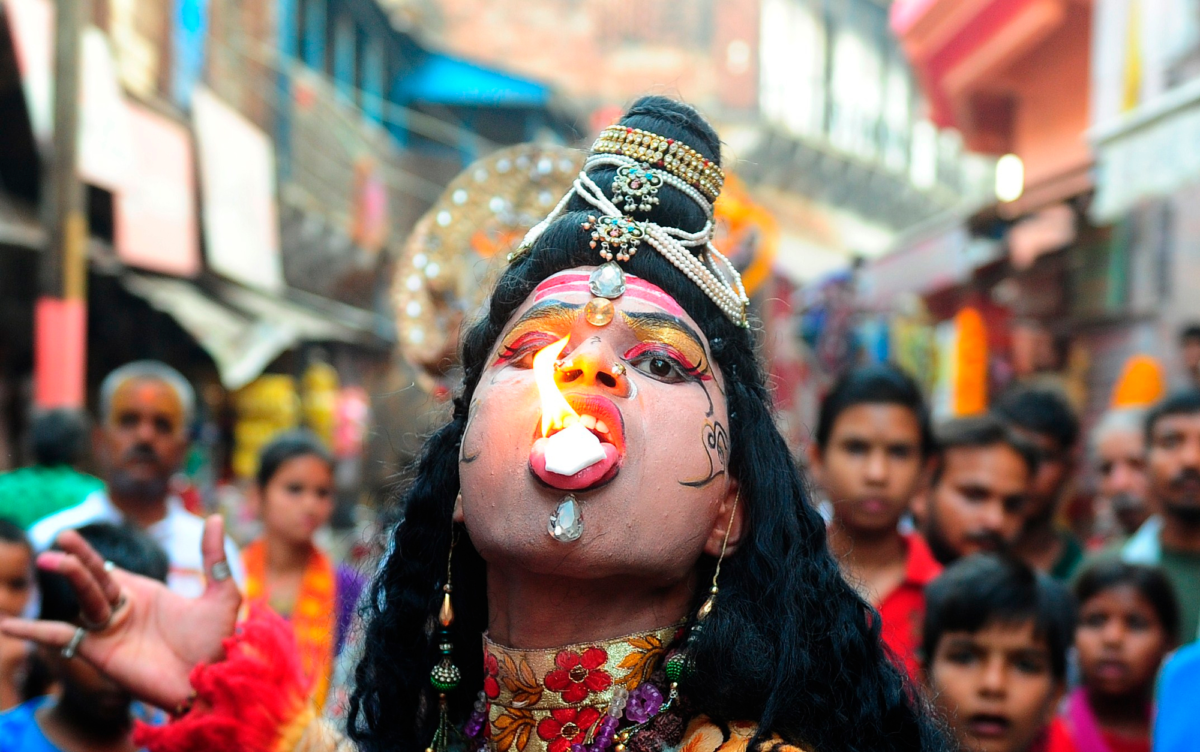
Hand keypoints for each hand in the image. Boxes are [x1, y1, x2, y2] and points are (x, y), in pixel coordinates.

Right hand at [0, 516, 240, 710]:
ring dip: (70, 578)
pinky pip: (60, 637)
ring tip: (50, 558)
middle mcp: (124, 611)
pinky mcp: (100, 652)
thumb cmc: (218, 644)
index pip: (110, 570)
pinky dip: (32, 631)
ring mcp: (110, 631)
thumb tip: (213, 517)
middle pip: (93, 578)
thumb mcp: (222, 594)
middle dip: (77, 558)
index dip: (90, 555)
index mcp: (147, 594)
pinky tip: (7, 625)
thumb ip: (214, 557)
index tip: (67, 536)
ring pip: (84, 598)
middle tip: (60, 537)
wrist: (212, 683)